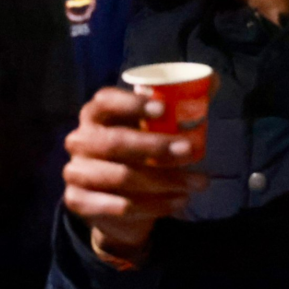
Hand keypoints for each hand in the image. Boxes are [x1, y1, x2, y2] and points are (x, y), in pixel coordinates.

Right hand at [62, 88, 208, 266]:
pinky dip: (154, 206)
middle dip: (155, 147)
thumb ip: (179, 105)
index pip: (105, 101)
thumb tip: (212, 80)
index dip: (132, 104)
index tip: (163, 109)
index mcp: (95, 115)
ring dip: (164, 181)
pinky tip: (178, 202)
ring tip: (196, 183)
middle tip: (189, 151)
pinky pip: (120, 205)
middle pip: (114, 141)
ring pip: (122, 177)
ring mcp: (75, 171)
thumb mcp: (154, 130)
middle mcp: (80, 140)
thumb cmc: (139, 156)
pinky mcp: (78, 201)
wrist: (118, 209)